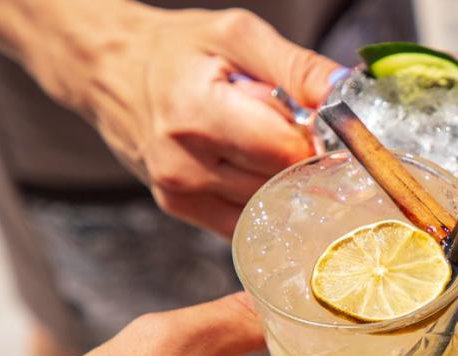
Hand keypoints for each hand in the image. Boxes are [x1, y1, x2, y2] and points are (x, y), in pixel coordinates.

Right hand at [37, 4, 340, 236]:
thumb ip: (297, 67)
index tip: (322, 123)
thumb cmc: (175, 50)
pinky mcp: (181, 209)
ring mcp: (179, 193)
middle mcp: (183, 164)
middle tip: (289, 125)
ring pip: (270, 205)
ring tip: (260, 139)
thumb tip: (346, 95)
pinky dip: (263, 198)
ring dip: (282, 178)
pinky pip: (248, 219)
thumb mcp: (235, 35)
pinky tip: (252, 166)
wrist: (111, 71)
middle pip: (281, 181)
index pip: (285, 150)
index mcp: (196, 114)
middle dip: (301, 157)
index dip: (316, 138)